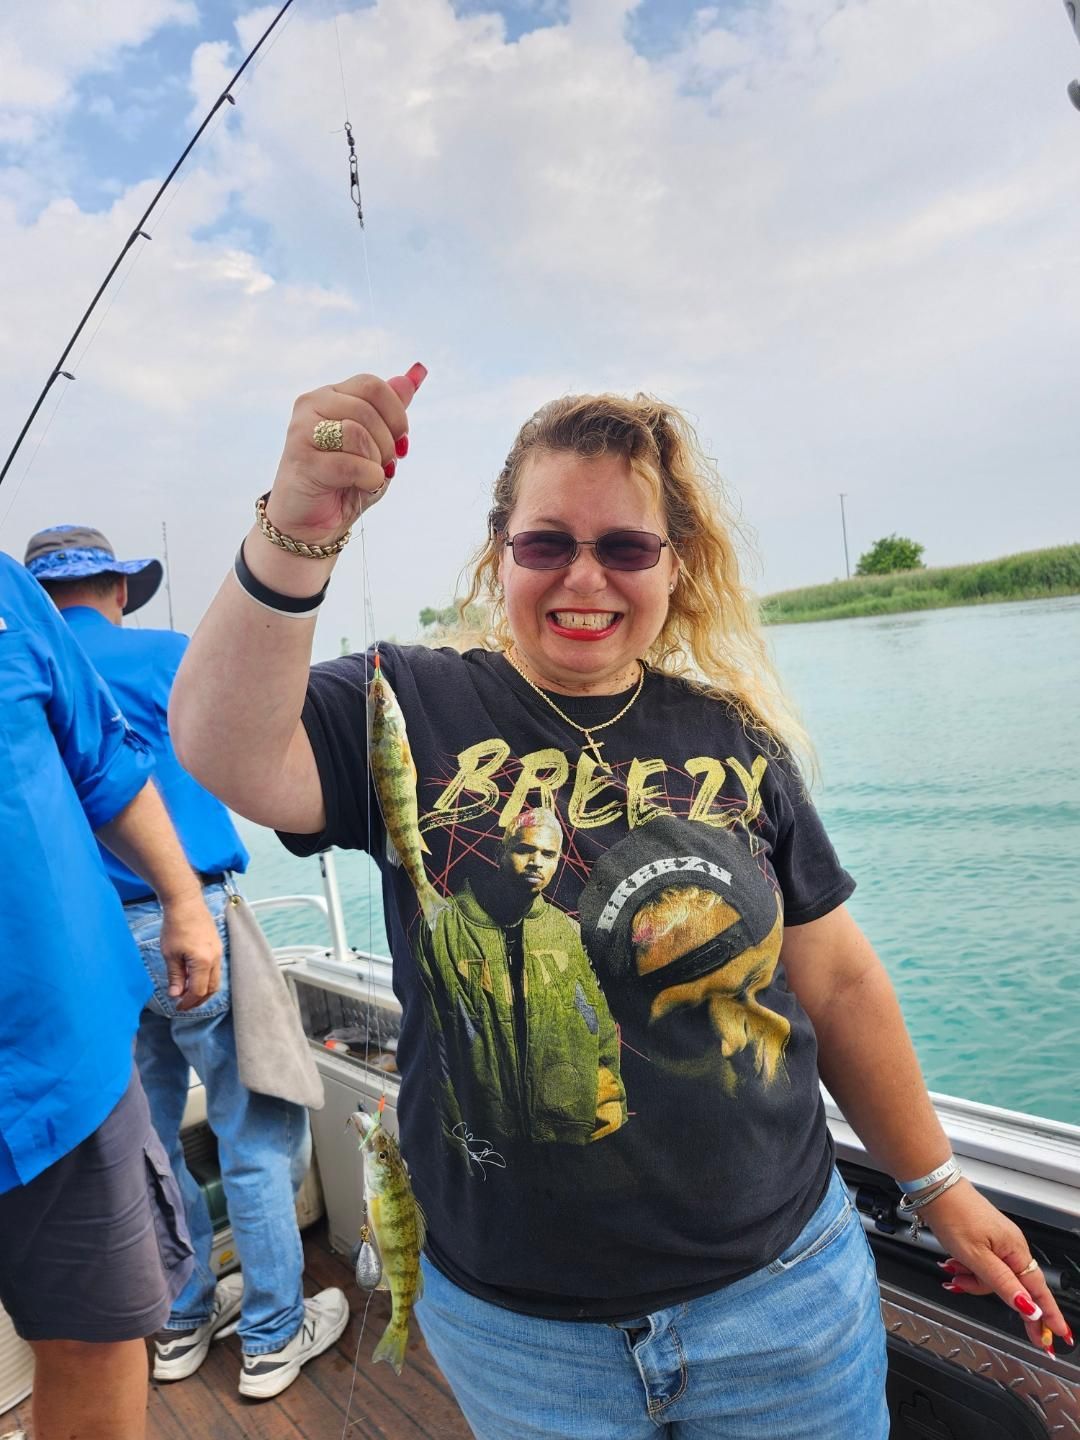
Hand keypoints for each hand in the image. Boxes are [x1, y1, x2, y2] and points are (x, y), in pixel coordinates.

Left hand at [160, 893, 222, 1011]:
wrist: (186, 903)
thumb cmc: (176, 926)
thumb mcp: (170, 954)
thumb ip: (175, 976)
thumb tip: (176, 995)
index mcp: (203, 962)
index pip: (198, 990)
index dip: (188, 1002)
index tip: (177, 1007)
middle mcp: (215, 958)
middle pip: (211, 988)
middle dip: (198, 1000)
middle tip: (184, 1005)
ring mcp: (219, 952)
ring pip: (216, 979)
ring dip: (204, 990)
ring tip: (189, 994)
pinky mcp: (218, 946)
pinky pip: (216, 969)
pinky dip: (207, 978)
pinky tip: (194, 978)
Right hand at [264, 364, 426, 545]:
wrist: (310, 523)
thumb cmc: (344, 482)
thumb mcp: (377, 442)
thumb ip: (392, 408)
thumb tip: (417, 372)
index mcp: (331, 395)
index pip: (373, 385)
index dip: (397, 414)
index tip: (400, 439)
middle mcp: (312, 404)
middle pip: (367, 408)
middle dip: (388, 441)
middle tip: (384, 464)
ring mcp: (302, 430)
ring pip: (357, 432)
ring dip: (376, 461)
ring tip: (369, 475)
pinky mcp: (301, 459)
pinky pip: (349, 463)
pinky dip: (367, 478)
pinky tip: (363, 485)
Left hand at [922, 1178, 1073, 1355]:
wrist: (935, 1188)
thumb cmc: (954, 1215)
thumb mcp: (976, 1257)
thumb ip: (1003, 1284)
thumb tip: (1030, 1308)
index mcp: (1015, 1251)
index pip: (1038, 1291)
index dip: (1048, 1316)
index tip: (1057, 1336)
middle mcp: (1011, 1247)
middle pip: (1009, 1286)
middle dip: (982, 1287)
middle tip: (961, 1284)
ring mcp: (998, 1242)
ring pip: (991, 1276)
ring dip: (969, 1276)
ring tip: (950, 1266)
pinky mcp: (984, 1239)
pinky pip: (981, 1264)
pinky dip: (966, 1266)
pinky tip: (952, 1261)